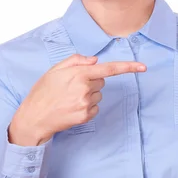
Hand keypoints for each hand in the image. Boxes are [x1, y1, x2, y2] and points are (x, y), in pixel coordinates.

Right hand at [11, 54, 146, 143]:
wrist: (34, 117)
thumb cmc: (43, 91)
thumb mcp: (55, 70)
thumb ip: (76, 61)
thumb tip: (95, 60)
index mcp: (79, 74)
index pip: (109, 68)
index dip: (128, 67)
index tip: (143, 67)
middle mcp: (85, 88)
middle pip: (102, 81)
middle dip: (91, 81)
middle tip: (72, 87)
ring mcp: (86, 103)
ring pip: (99, 94)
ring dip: (88, 94)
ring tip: (69, 98)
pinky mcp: (86, 116)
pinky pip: (96, 107)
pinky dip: (87, 107)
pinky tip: (72, 107)